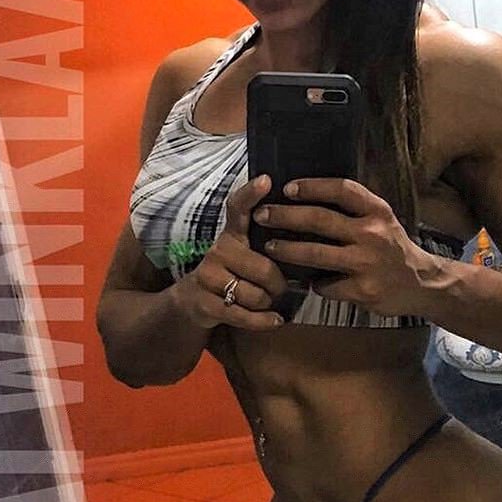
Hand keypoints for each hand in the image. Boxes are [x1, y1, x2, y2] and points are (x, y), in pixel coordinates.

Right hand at [173, 175, 288, 330]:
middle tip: (280, 287)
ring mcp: (208, 276)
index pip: (238, 208)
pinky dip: (264, 321)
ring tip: (267, 301)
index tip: (267, 180)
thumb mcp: (246, 251)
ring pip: (255, 295)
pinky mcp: (204, 302)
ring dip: (268, 303)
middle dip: (279, 284)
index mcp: (233, 234)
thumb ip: (268, 240)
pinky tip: (275, 320)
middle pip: (264, 267)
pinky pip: (244, 315)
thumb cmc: (234, 273)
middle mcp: (219, 250)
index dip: (251, 194)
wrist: (193, 302)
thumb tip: (308, 229)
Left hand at [252, 178, 438, 316]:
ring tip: (270, 246)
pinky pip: (325, 285)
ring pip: (315, 253)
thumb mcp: (382, 220)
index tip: (286, 188)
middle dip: (285, 216)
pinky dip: (312, 282)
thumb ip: (354, 209)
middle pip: (320, 219)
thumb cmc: (393, 248)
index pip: (341, 190)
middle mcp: (373, 233)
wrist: (421, 284)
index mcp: (377, 211)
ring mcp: (367, 263)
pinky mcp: (362, 290)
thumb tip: (307, 197)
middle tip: (262, 215)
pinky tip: (304, 280)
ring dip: (287, 249)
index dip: (311, 187)